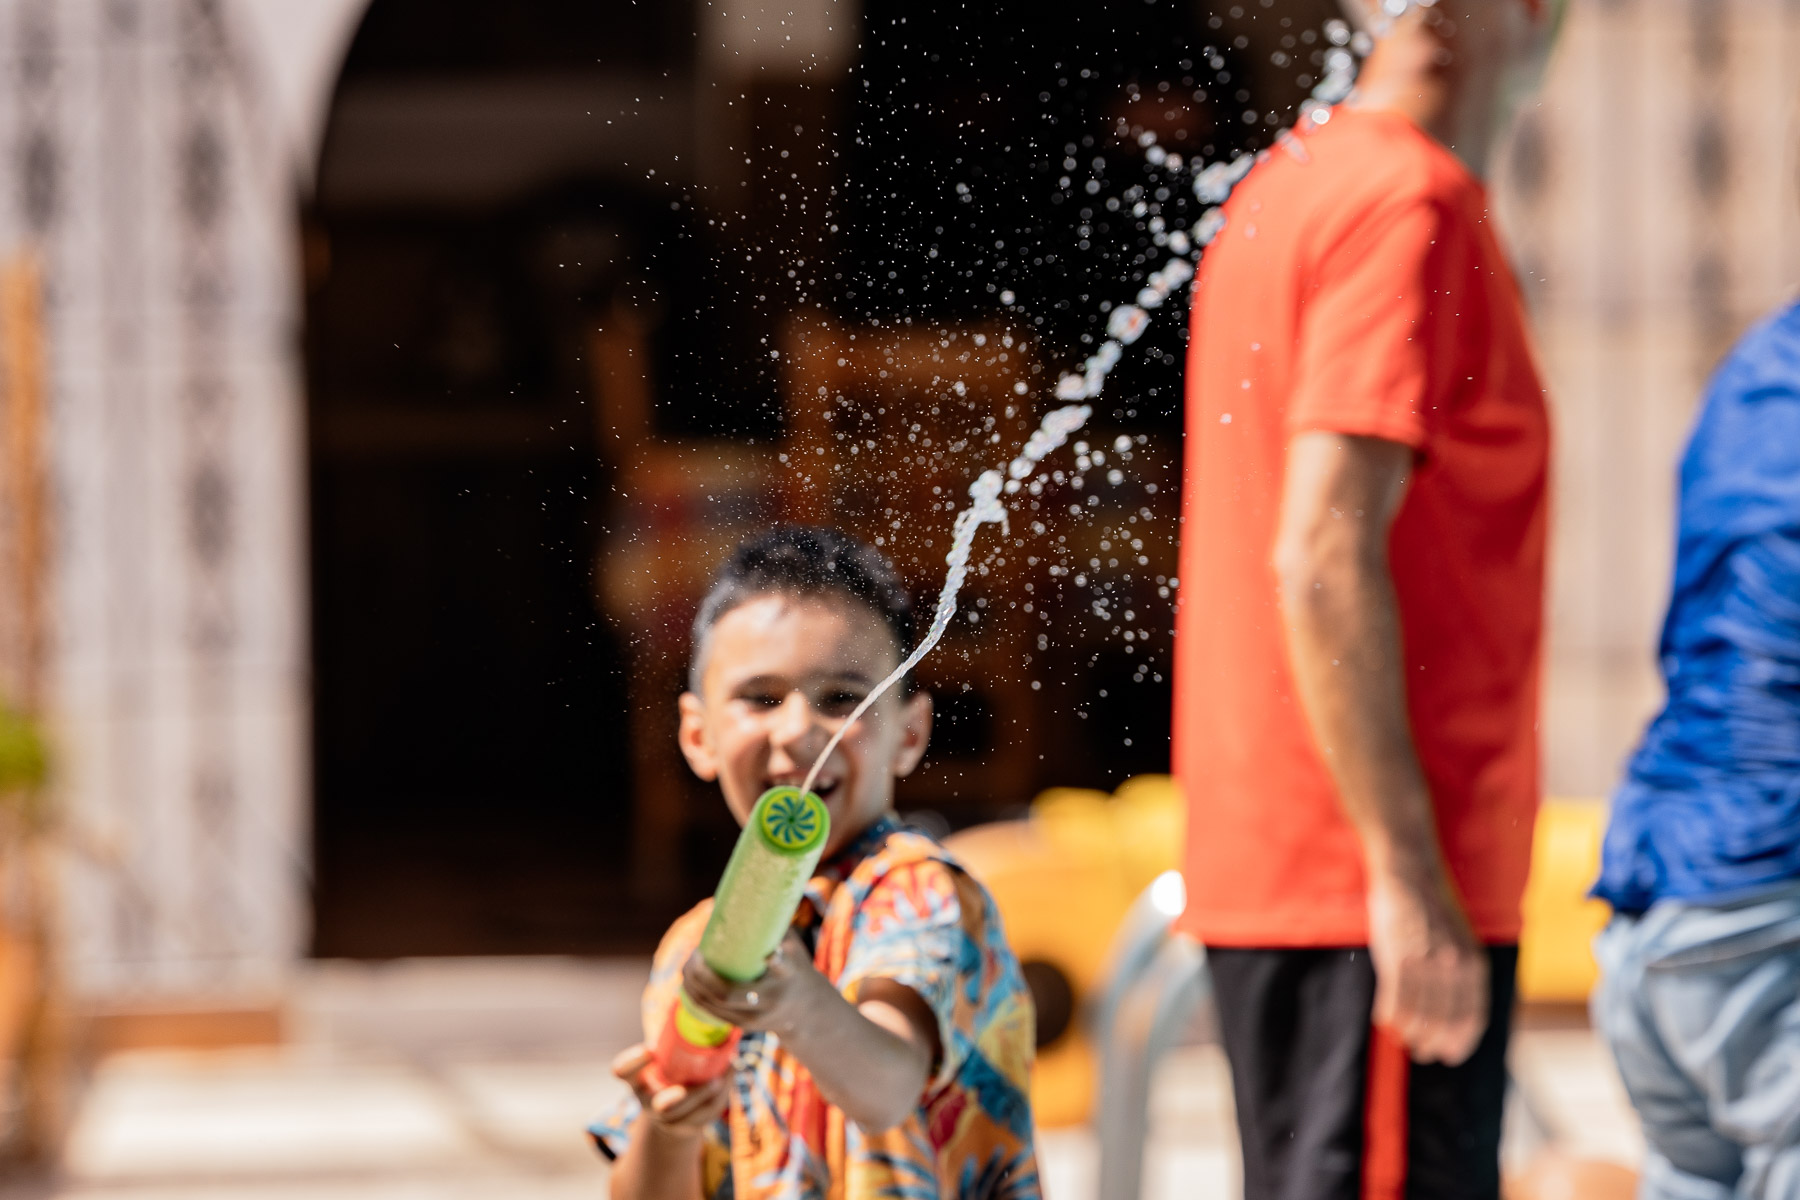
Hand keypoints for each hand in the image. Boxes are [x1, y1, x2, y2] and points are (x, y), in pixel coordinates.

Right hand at [612, 1043, 727, 1135]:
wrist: (672, 1111)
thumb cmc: (667, 1068)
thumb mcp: (663, 1053)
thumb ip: (672, 1032)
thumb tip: (694, 994)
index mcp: (637, 1079)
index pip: (623, 1072)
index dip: (633, 1062)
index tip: (651, 1048)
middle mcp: (648, 1102)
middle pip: (661, 1107)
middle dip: (677, 1099)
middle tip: (691, 1085)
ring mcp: (670, 1120)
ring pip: (691, 1113)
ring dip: (710, 1092)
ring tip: (727, 1069)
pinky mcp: (690, 1127)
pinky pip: (708, 1114)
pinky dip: (723, 1093)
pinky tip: (730, 1072)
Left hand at [681, 931, 823, 1039]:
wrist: (808, 1011)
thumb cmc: (795, 967)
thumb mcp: (793, 946)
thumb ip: (771, 924)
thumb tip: (743, 891)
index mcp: (790, 976)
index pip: (783, 968)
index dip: (775, 959)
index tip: (767, 951)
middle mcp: (772, 1000)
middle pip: (732, 993)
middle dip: (706, 976)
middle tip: (695, 955)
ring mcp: (757, 1017)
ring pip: (718, 1005)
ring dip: (695, 985)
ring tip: (687, 965)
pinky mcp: (745, 1026)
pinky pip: (715, 1013)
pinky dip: (698, 997)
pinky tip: (687, 982)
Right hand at [1366, 866, 1488, 1064]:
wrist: (1410, 873)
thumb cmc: (1431, 908)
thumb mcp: (1460, 940)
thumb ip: (1461, 972)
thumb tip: (1454, 1011)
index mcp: (1474, 963)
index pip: (1472, 1017)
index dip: (1461, 1041)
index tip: (1450, 1055)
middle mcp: (1454, 967)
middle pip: (1445, 1022)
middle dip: (1433, 1043)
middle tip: (1422, 1051)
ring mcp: (1426, 963)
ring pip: (1419, 1016)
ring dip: (1410, 1034)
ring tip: (1404, 1039)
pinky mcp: (1397, 958)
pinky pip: (1394, 1000)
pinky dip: (1389, 1015)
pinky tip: (1384, 1020)